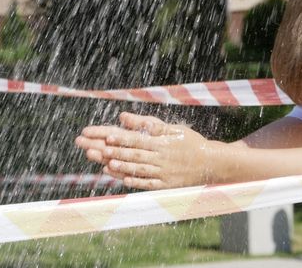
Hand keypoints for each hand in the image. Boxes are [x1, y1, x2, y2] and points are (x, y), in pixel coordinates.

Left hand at [78, 112, 211, 189]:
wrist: (211, 163)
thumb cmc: (190, 142)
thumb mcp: (172, 128)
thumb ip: (148, 124)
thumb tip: (123, 117)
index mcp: (161, 141)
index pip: (134, 138)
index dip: (116, 137)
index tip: (100, 134)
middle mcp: (160, 157)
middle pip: (131, 153)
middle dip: (109, 150)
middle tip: (90, 147)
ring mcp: (162, 172)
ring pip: (137, 168)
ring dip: (119, 166)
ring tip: (104, 162)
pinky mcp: (165, 184)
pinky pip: (147, 183)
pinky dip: (134, 180)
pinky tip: (121, 177)